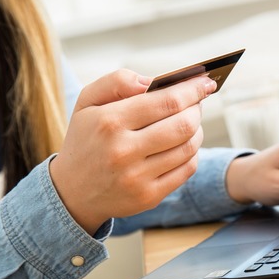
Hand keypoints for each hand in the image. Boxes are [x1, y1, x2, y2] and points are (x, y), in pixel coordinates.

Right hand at [50, 69, 216, 234]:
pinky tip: (183, 144)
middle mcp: (123, 151)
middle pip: (183, 125)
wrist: (71, 192)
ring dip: (197, 130)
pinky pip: (187, 169)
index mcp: (109, 122)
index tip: (206, 81)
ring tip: (190, 121)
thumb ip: (117, 81)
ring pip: (189, 147)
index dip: (193, 89)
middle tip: (197, 102)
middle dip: (197, 109)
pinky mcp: (149, 197)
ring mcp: (137, 177)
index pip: (166, 101)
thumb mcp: (87, 102)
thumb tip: (152, 82)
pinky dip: (192, 152)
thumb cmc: (86, 139)